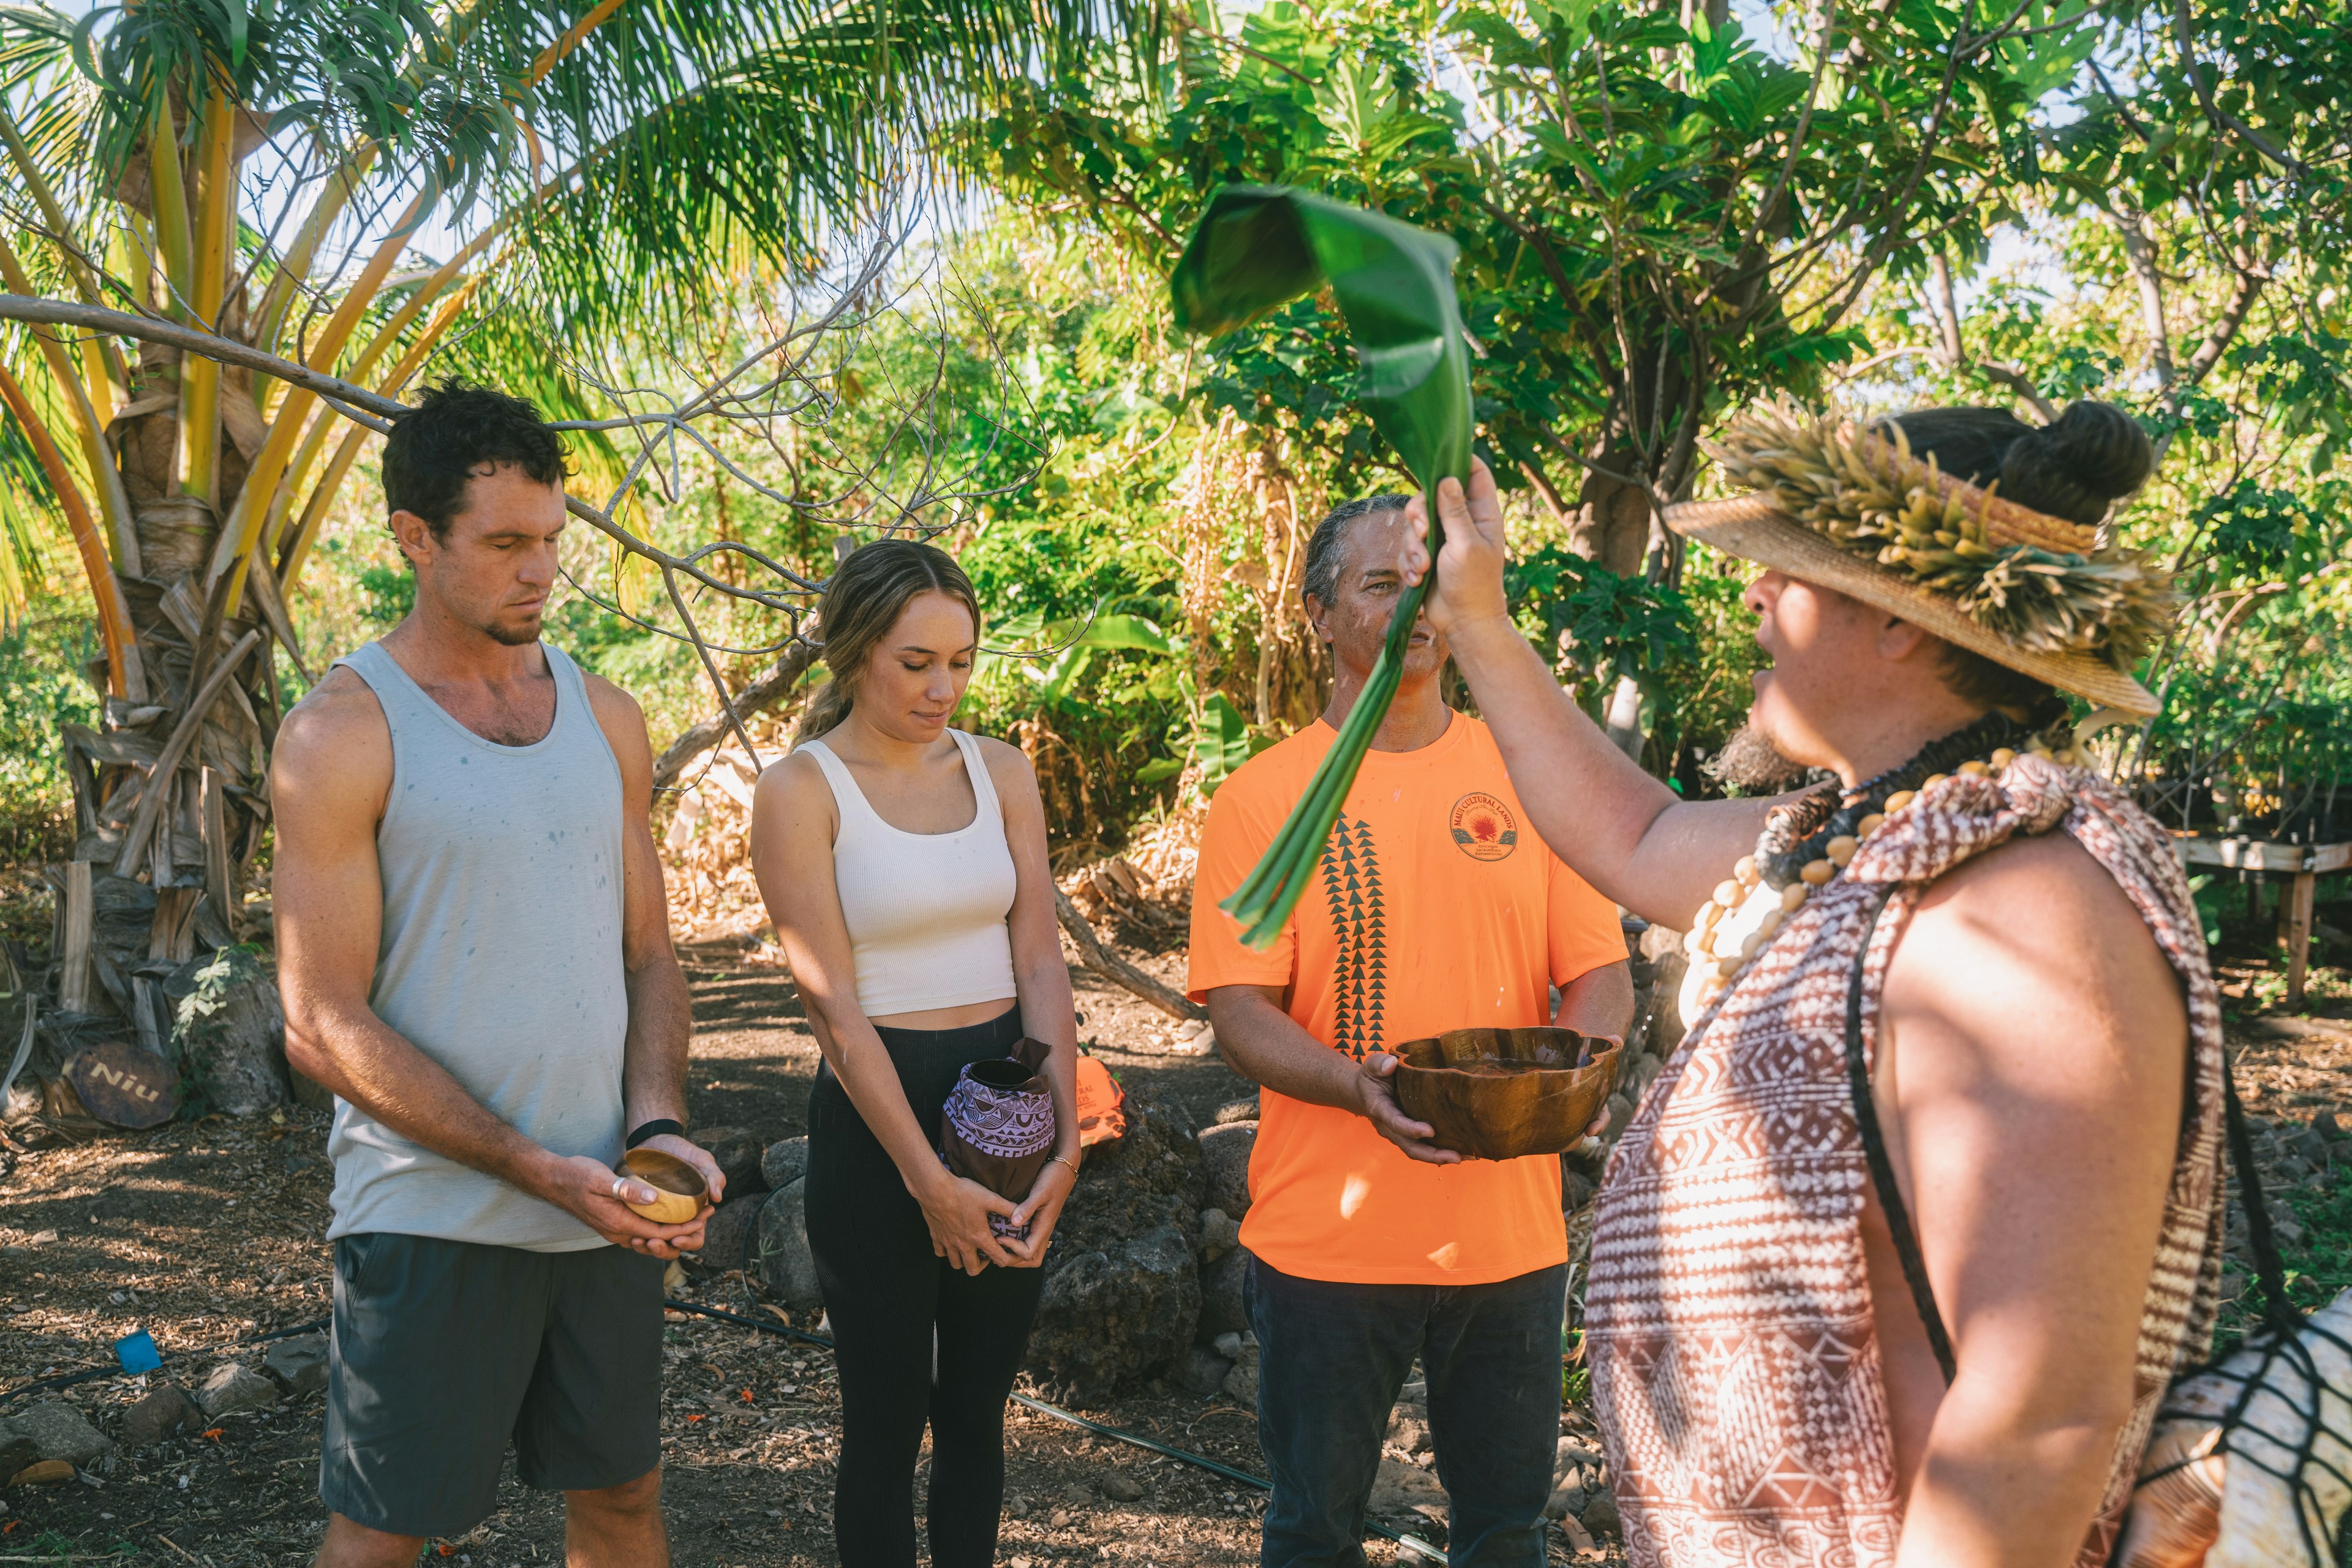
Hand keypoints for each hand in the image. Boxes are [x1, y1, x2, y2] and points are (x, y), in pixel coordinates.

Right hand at [536, 1152, 712, 1260]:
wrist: (554, 1180)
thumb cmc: (576, 1175)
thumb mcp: (601, 1178)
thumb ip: (627, 1190)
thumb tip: (655, 1199)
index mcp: (618, 1223)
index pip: (661, 1232)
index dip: (686, 1226)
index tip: (706, 1214)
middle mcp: (618, 1233)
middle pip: (659, 1241)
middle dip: (685, 1232)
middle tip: (707, 1215)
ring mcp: (615, 1231)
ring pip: (651, 1240)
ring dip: (674, 1232)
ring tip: (696, 1216)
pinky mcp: (613, 1225)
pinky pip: (642, 1233)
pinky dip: (660, 1229)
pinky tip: (671, 1215)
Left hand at [633, 1131, 725, 1257]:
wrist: (656, 1142)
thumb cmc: (683, 1152)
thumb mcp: (702, 1160)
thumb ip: (714, 1176)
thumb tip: (717, 1198)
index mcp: (695, 1213)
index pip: (695, 1237)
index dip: (688, 1242)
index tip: (676, 1239)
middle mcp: (677, 1220)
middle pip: (674, 1247)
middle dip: (663, 1250)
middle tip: (651, 1242)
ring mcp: (659, 1219)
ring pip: (655, 1244)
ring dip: (647, 1248)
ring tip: (637, 1240)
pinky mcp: (643, 1215)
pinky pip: (640, 1233)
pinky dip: (635, 1238)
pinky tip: (628, 1235)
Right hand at [912, 1168, 1020, 1274]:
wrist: (934, 1188)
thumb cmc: (962, 1192)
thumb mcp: (990, 1198)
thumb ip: (1008, 1208)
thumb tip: (1022, 1216)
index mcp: (979, 1237)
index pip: (998, 1259)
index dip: (1008, 1259)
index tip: (1010, 1253)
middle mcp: (963, 1244)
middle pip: (973, 1270)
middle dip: (983, 1266)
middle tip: (987, 1254)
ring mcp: (948, 1242)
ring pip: (956, 1264)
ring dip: (964, 1261)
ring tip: (970, 1250)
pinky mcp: (936, 1236)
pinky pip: (940, 1253)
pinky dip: (947, 1252)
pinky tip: (952, 1242)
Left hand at [1000, 1157, 1078, 1268]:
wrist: (1064, 1169)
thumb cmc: (1053, 1178)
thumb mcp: (1040, 1192)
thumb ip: (1027, 1207)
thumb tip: (1014, 1223)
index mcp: (1044, 1227)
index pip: (1028, 1252)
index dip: (1012, 1249)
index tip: (999, 1236)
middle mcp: (1044, 1231)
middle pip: (1031, 1260)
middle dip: (1014, 1260)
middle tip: (997, 1249)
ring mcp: (1042, 1228)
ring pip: (1032, 1253)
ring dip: (1016, 1255)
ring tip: (999, 1245)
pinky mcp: (1039, 1222)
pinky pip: (1029, 1241)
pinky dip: (1017, 1244)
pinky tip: (1005, 1233)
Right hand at [1354, 1054, 1460, 1164]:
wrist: (1363, 1093)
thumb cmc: (1372, 1078)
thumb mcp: (1371, 1066)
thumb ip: (1379, 1064)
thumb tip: (1392, 1064)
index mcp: (1380, 1109)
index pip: (1395, 1122)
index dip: (1412, 1129)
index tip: (1431, 1131)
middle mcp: (1389, 1128)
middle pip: (1410, 1147)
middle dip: (1433, 1155)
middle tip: (1456, 1157)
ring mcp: (1399, 1134)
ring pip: (1418, 1151)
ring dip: (1441, 1157)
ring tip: (1467, 1157)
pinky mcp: (1409, 1136)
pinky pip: (1424, 1148)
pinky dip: (1441, 1153)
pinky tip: (1463, 1152)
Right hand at [1400, 458, 1510, 634]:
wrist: (1464, 624)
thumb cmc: (1473, 584)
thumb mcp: (1465, 545)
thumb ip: (1454, 511)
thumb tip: (1447, 478)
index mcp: (1481, 512)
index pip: (1474, 472)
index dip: (1458, 460)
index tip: (1436, 462)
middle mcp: (1461, 520)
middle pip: (1431, 494)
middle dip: (1419, 512)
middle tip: (1421, 530)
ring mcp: (1443, 538)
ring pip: (1414, 522)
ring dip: (1412, 546)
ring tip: (1422, 567)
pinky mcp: (1426, 555)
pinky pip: (1408, 547)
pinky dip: (1408, 563)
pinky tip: (1417, 579)